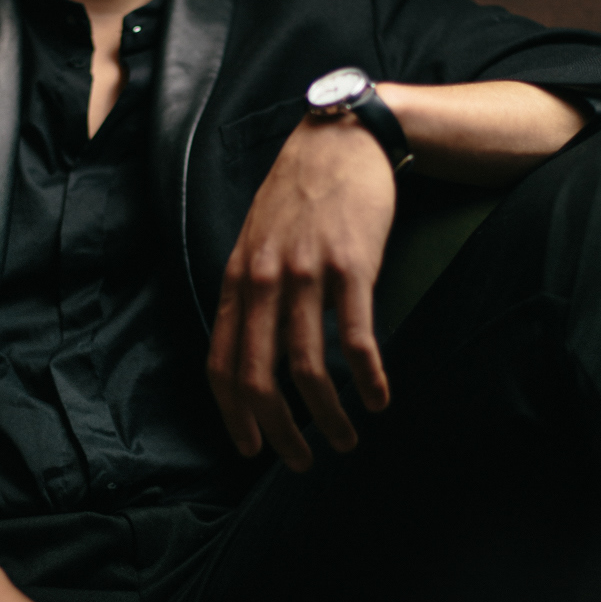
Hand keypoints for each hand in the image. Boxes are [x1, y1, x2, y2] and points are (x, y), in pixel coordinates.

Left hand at [207, 113, 395, 470]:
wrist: (339, 139)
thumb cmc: (299, 194)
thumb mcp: (256, 239)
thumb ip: (249, 291)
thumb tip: (248, 349)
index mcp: (237, 279)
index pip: (221, 363)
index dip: (233, 415)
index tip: (250, 450)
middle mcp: (264, 280)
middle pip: (260, 378)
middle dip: (278, 432)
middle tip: (302, 462)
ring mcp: (307, 274)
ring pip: (308, 368)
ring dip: (328, 417)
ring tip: (347, 440)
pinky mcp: (352, 266)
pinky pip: (356, 339)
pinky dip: (368, 378)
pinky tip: (380, 399)